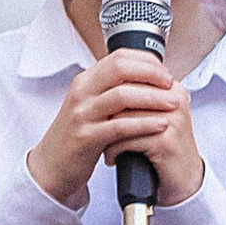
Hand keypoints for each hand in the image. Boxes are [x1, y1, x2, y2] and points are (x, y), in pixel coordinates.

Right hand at [26, 51, 205, 211]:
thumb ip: (113, 90)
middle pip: (120, 69)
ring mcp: (82, 114)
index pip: (119, 57)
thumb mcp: (92, 106)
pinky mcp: (86, 137)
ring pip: (122, 96)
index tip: (165, 72)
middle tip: (171, 83)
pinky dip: (144, 124)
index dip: (146, 61)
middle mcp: (82, 93)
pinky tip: (161, 125)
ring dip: (152, 98)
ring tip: (173, 103)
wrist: (52, 167)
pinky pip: (119, 126)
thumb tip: (149, 78)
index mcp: (85, 81)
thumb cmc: (79, 136)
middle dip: (151, 74)